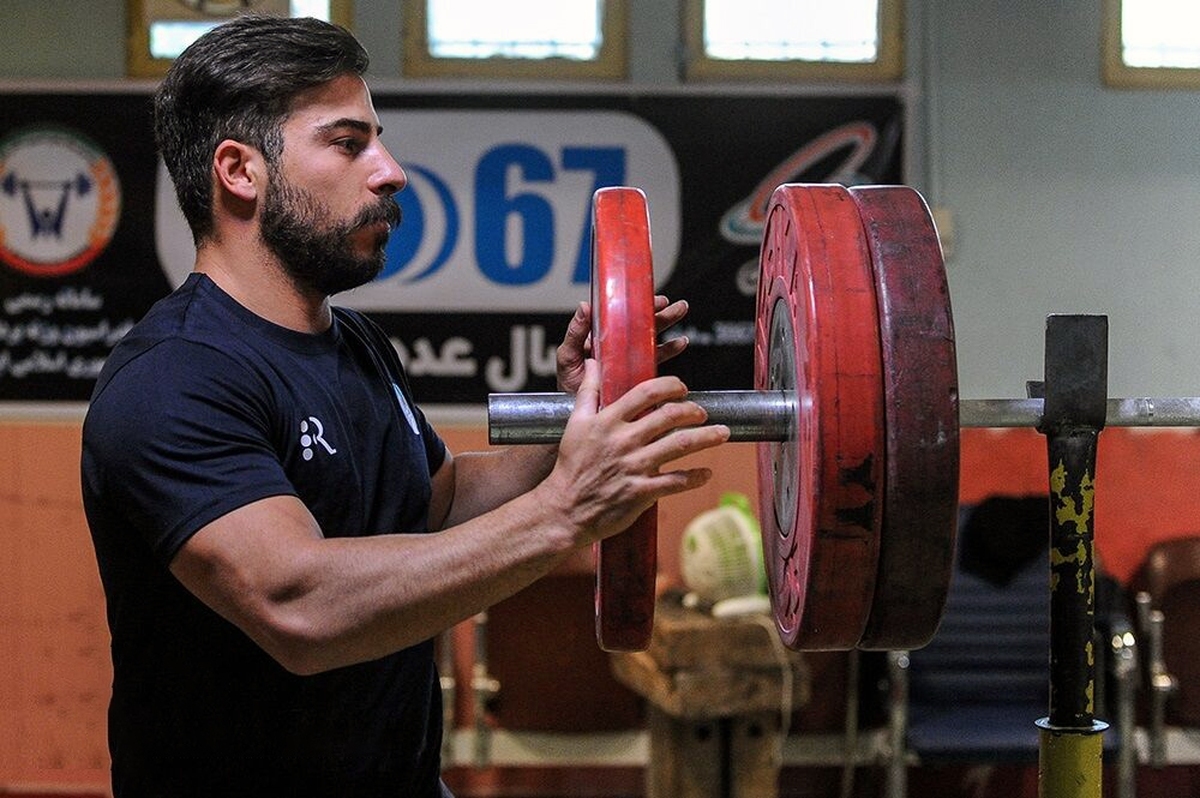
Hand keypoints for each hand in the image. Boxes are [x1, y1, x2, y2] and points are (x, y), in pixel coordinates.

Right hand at [541, 359, 728, 543]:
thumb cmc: (571, 466)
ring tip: (722, 433)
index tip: (682, 389)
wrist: (565, 509)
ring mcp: (634, 467)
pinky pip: (676, 482)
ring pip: (680, 445)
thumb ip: (587, 391)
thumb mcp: (575, 424)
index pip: (646, 392)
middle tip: (702, 412)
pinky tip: (706, 472)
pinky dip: (696, 476)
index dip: (670, 386)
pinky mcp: (641, 492)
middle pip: (669, 416)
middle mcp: (623, 441)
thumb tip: (592, 361)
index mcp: (608, 421)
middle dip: (693, 410)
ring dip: (707, 437)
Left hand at [556, 296, 692, 393]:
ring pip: (651, 338)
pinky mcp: (637, 374)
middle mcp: (618, 345)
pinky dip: (669, 350)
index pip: (621, 314)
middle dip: (659, 312)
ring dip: (668, 325)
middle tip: (674, 304)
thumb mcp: (568, 355)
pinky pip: (655, 360)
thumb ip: (576, 332)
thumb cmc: (569, 382)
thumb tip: (584, 306)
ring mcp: (629, 359)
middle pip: (641, 324)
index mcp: (601, 336)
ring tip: (680, 312)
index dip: (636, 304)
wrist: (577, 409)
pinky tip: (679, 343)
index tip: (649, 297)